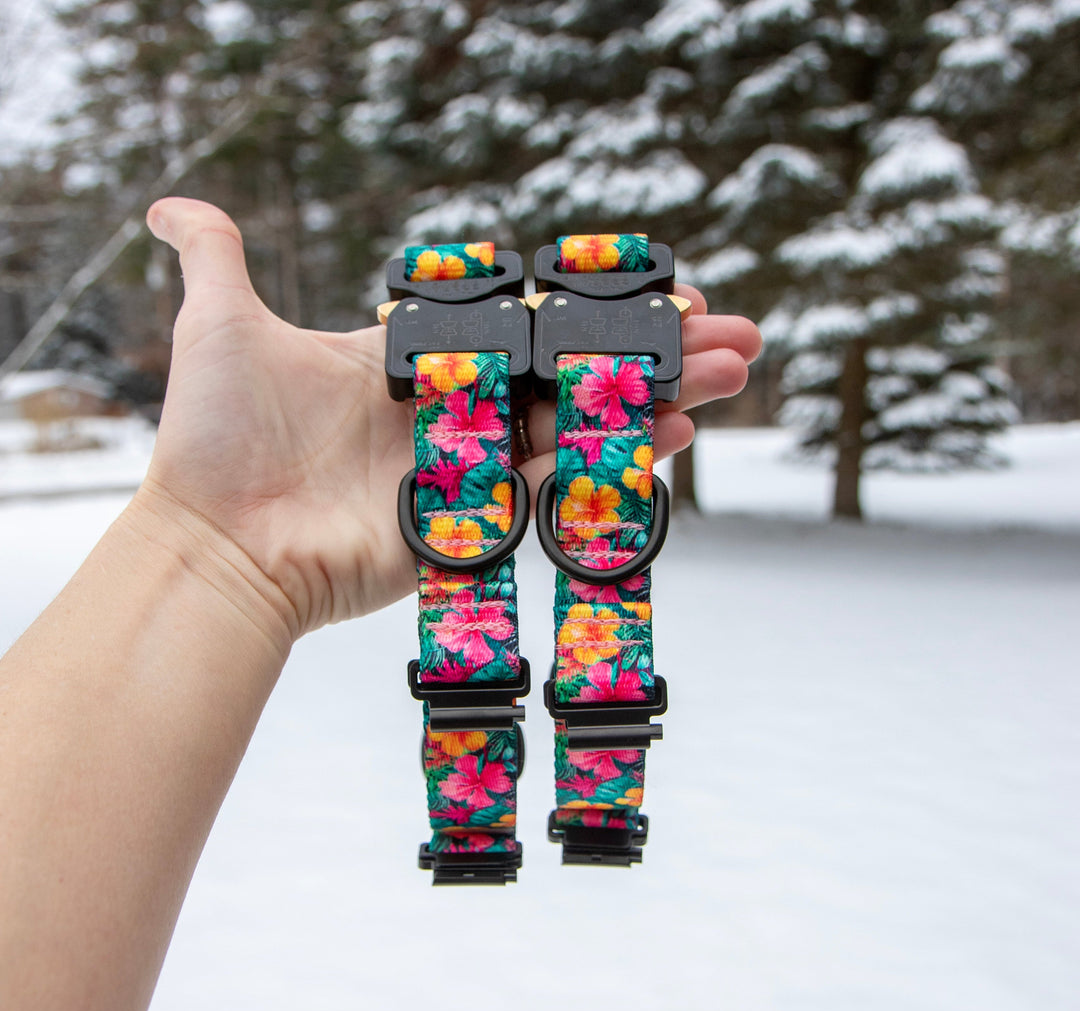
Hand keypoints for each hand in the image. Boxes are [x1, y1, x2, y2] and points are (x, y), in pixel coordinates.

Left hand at [140, 198, 760, 642]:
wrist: (217, 544)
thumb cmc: (216, 439)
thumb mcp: (216, 326)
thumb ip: (216, 256)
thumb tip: (171, 202)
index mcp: (412, 362)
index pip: (521, 324)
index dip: (588, 308)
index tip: (653, 289)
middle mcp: (452, 411)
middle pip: (571, 369)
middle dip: (653, 348)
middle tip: (730, 332)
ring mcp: (469, 467)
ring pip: (582, 420)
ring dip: (660, 395)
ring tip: (733, 372)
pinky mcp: (476, 519)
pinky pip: (559, 481)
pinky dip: (619, 457)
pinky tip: (678, 433)